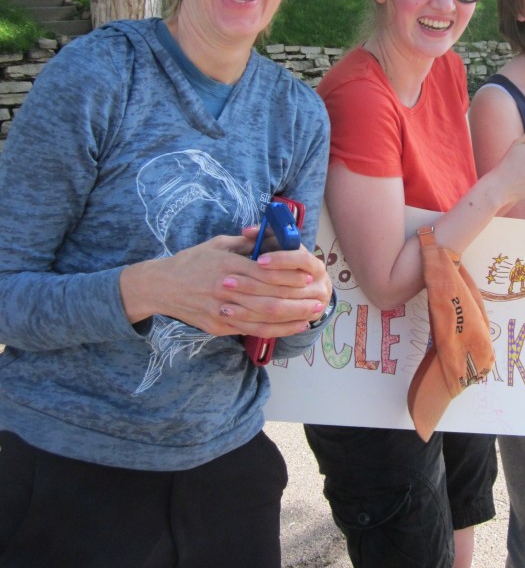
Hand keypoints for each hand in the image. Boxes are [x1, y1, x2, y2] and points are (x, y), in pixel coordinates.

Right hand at [121, 233, 332, 337]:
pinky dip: (276, 330)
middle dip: (298, 299)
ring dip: (292, 317)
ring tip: (312, 314)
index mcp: (227, 264)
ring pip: (264, 317)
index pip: (266, 272)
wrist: (161, 286)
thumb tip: (274, 238)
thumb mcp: (218, 244)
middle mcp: (226, 289)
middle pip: (269, 298)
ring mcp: (221, 310)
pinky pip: (252, 330)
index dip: (290, 276)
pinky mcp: (219, 326)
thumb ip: (246, 243)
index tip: (310, 276)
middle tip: (320, 298)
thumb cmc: (192, 261)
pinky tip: (293, 326)